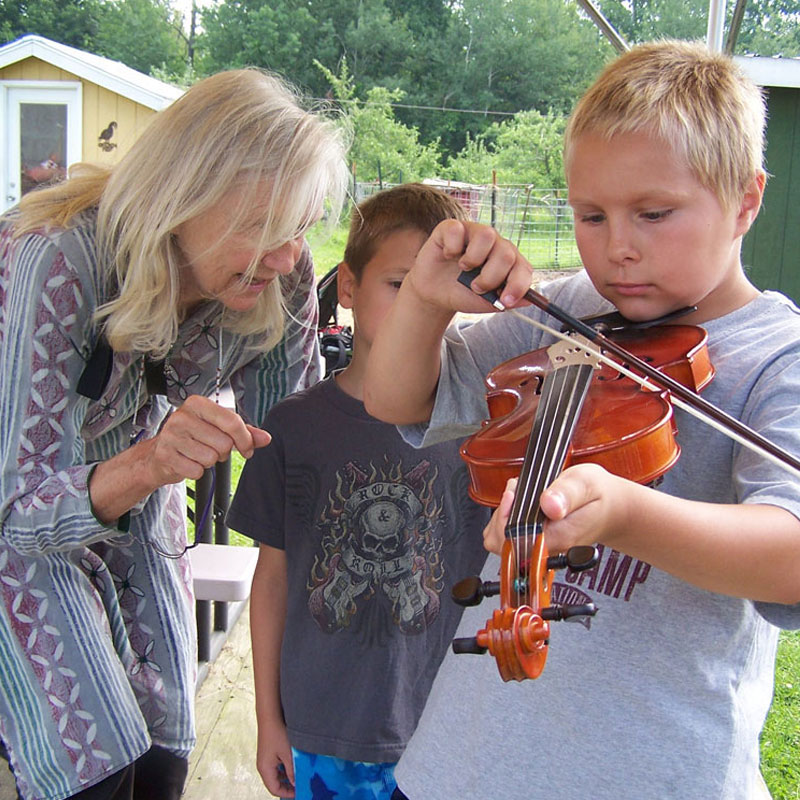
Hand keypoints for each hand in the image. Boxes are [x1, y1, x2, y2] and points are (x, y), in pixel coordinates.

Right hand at [142, 394, 270, 484]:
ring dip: (209, 461)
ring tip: (198, 453)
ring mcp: (171, 436)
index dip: (245, 439)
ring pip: (211, 458)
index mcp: (197, 404)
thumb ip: (245, 431)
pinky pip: (196, 471)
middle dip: (223, 451)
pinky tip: (188, 461)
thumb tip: (266, 438)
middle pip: (224, 443)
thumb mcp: (219, 428)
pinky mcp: (166, 456)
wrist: (159, 453)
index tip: (247, 448)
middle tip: (211, 447)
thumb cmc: (193, 437)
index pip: (232, 421)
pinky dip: (196, 471)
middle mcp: (182, 416)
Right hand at [255, 719, 294, 797]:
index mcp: (265, 769)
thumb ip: (291, 770)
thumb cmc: (277, 733)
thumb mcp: (287, 754)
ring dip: (285, 778)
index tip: (299, 792)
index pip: (274, 789)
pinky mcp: (267, 753)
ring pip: (275, 775)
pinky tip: (293, 765)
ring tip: (298, 776)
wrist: (270, 715)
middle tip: (300, 785)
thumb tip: (295, 784)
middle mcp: (263, 766)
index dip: (287, 793)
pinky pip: (275, 767)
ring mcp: (264, 760)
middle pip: (274, 783)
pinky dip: (283, 769)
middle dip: (287, 786)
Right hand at [407, 220, 532, 313]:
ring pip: (487, 235)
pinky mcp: (452, 228)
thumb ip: (505, 302)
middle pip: (506, 254)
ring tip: (464, 268)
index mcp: (507, 262)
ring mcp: (474, 233)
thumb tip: (528, 300)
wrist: (434, 294)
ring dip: (474, 259)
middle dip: (490, 277)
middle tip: (476, 287)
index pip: (523, 268)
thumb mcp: (483, 303)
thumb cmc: (461, 293)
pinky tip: (448, 255)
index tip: (505, 301)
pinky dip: (452, 248)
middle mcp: (495, 244)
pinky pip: (457, 231)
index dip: (517, 285)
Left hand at [482, 464, 628, 555]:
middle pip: (501, 542)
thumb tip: (549, 504)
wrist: (611, 510)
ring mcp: (538, 547)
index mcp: (558, 537)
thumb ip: (567, 493)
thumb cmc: (599, 496)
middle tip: (515, 492)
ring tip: (516, 496)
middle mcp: (546, 547)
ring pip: (499, 540)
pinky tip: (516, 505)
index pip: (515, 539)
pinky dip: (505, 519)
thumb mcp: (586, 484)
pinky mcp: (533, 542)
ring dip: (502, 515)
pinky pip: (506, 537)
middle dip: (501, 513)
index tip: (512, 494)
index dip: (506, 516)